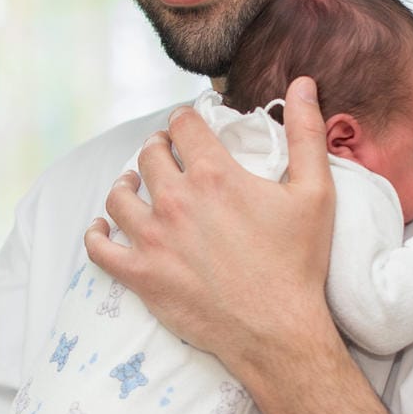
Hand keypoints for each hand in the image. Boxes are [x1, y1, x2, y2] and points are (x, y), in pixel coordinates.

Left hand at [86, 75, 338, 374]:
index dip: (185, 121)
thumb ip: (306, 133)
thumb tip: (304, 82)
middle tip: (167, 156)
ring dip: (127, 183)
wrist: (277, 331)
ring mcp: (152, 238)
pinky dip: (97, 233)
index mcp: (214, 175)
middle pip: (149, 155)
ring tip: (136, 184)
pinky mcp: (139, 274)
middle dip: (158, 149)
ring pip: (119, 194)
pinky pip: (99, 246)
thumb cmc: (299, 264)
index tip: (188, 127)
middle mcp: (176, 200)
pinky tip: (103, 226)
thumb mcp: (315, 192)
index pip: (184, 126)